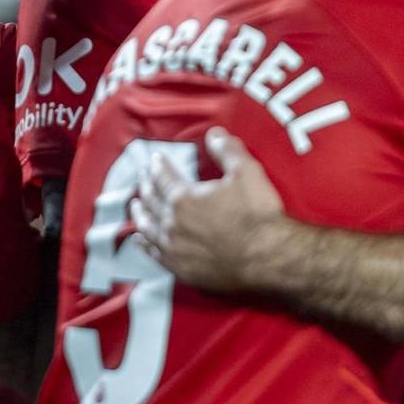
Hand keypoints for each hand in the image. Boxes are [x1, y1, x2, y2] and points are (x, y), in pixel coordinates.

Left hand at [130, 127, 288, 292]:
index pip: (163, 177)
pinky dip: (144, 244)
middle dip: (145, 186)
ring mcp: (174, 249)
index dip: (158, 166)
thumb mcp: (247, 172)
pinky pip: (154, 254)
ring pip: (147, 228)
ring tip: (135, 206)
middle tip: (143, 178)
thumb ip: (227, 150)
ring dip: (140, 214)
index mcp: (184, 199)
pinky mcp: (181, 270)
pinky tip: (140, 240)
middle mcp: (172, 224)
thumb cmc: (257, 215)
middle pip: (151, 201)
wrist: (267, 258)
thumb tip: (214, 134)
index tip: (155, 158)